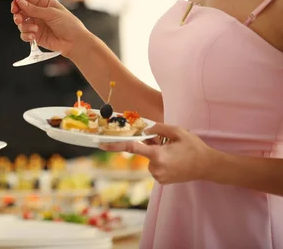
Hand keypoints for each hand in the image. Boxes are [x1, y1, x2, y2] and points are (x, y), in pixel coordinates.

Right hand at [11, 0, 87, 57]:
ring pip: (21, 24)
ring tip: (35, 30)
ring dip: (25, 27)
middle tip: (19, 20)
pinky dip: (26, 35)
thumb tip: (20, 2)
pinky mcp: (35, 35)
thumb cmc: (69, 24)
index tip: (15, 8)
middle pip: (21, 12)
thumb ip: (34, 9)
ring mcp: (36, 24)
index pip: (26, 0)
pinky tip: (33, 36)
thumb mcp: (51, 13)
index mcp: (44, 3)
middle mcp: (39, 12)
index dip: (18, 3)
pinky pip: (24, 34)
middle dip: (18, 16)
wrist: (74, 42)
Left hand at [99, 124, 216, 184]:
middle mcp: (156, 168)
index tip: (100, 144)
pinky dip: (160, 162)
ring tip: (174, 153)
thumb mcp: (177, 131)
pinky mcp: (161, 181)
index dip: (114, 145)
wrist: (208, 166)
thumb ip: (157, 128)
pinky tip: (174, 161)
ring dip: (157, 154)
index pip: (132, 148)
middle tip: (168, 144)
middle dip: (151, 146)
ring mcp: (159, 177)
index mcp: (158, 155)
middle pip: (144, 152)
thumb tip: (144, 130)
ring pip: (149, 160)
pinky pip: (155, 167)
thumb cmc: (194, 147)